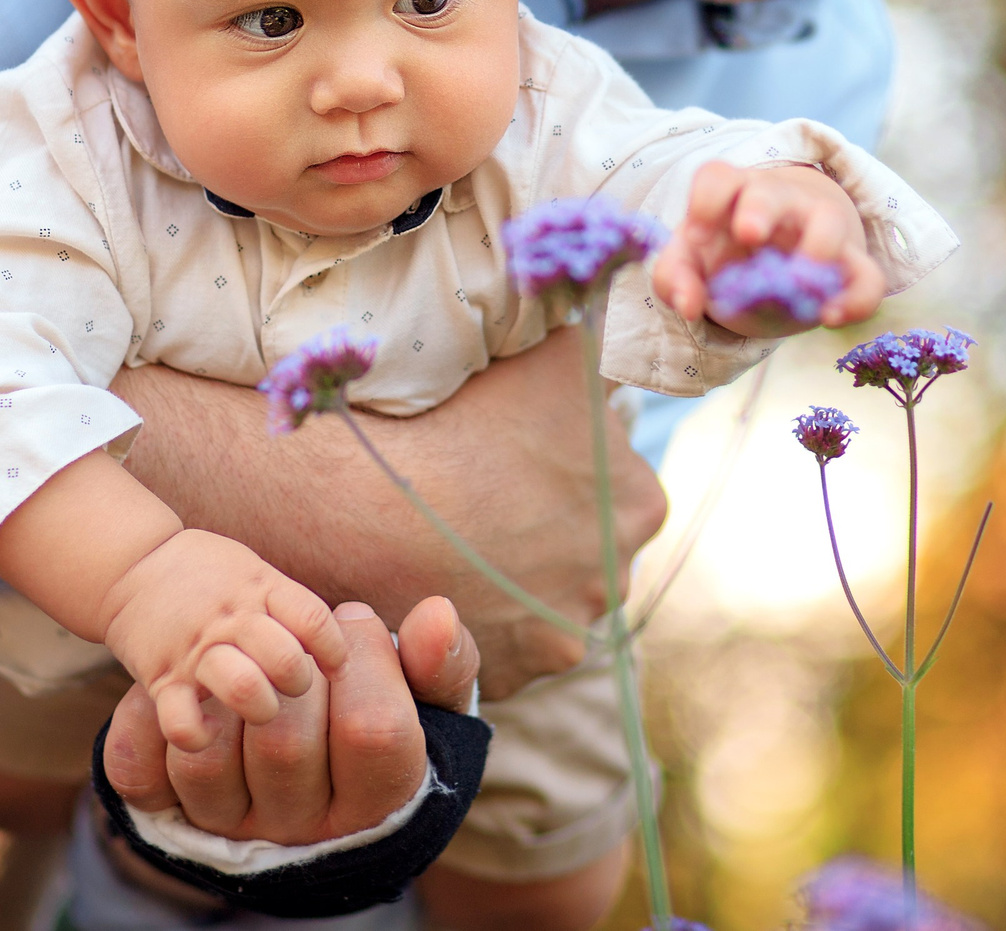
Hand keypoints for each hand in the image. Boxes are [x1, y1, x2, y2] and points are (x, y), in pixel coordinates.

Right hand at [102, 529, 349, 749]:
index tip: (334, 665)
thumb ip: (293, 606)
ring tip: (261, 710)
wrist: (134, 565)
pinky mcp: (161, 678)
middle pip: (285, 659)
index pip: (314, 620)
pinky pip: (181, 721)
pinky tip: (210, 733)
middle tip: (293, 689)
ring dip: (261, 707)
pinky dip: (198, 736)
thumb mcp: (256, 572)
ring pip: (241, 686)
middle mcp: (232, 619)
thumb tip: (345, 649)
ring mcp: (197, 650)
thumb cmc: (211, 577)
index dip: (334, 649)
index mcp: (260, 589)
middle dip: (299, 683)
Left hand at [104, 596, 478, 845]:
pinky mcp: (167, 807)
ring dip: (220, 688)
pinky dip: (147, 715)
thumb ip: (440, 660)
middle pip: (285, 744)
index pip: (373, 731)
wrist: (301, 751)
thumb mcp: (426, 692)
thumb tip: (436, 615)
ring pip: (205, 759)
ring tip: (245, 654)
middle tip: (299, 640)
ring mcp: (228, 823)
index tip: (354, 624)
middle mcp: (298, 826)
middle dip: (291, 667)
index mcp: (374, 800)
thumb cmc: (375, 710)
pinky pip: (140, 770)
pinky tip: (186, 681)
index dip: (364, 659)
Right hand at [110, 330, 659, 700]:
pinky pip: (493, 643)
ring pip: (539, 598)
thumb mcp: (557, 355)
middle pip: (585, 549)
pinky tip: (435, 575)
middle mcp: (614, 583)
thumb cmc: (460, 416)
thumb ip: (603, 351)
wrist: (365, 498)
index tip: (516, 452)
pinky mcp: (500, 677)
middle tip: (482, 493)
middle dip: (547, 527)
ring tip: (451, 531)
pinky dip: (471, 617)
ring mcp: (557, 638)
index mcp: (639, 505)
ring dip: (509, 574)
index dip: (566, 466)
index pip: (617, 486)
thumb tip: (624, 327)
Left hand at [649, 161, 884, 333]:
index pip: (718, 178)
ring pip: (829, 220)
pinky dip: (855, 297)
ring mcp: (818, 229)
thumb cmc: (729, 255)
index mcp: (733, 195)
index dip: (706, 201)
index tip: (694, 237)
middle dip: (760, 208)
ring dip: (818, 246)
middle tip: (748, 233)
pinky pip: (866, 276)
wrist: (780, 264)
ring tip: (799, 283)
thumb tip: (688, 304)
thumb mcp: (692, 263)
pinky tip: (830, 317)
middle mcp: (778, 202)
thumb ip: (674, 278)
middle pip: (770, 190)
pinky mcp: (850, 266)